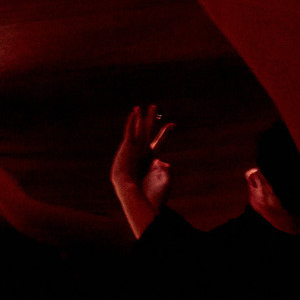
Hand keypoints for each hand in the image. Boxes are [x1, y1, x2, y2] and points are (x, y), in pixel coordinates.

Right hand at [111, 104, 174, 234]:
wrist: (131, 192)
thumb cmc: (148, 189)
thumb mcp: (161, 179)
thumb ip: (165, 170)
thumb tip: (165, 162)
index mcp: (150, 157)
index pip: (159, 141)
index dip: (165, 133)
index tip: (172, 124)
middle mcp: (142, 150)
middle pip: (147, 131)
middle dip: (151, 119)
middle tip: (155, 106)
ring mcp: (134, 148)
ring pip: (138, 128)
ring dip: (140, 117)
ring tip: (140, 107)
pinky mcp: (127, 146)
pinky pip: (130, 131)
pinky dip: (132, 122)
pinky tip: (134, 113)